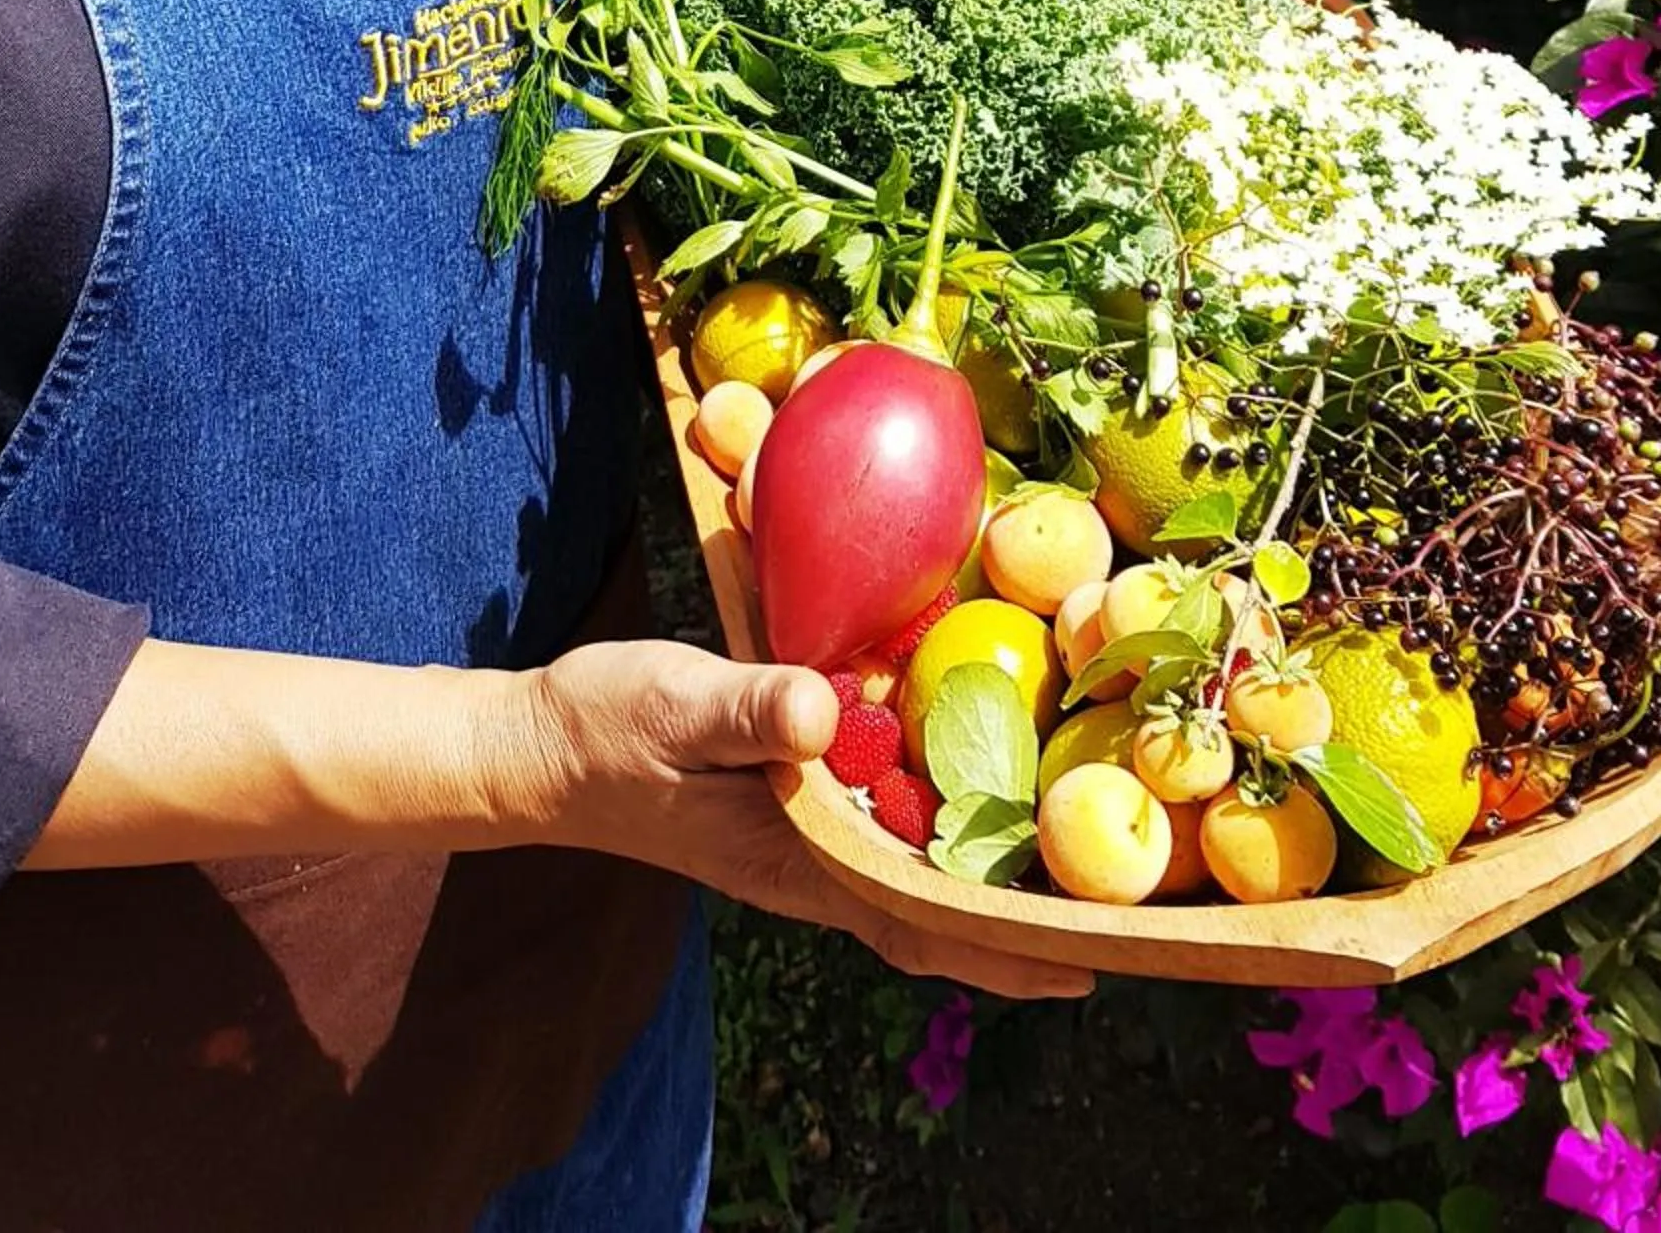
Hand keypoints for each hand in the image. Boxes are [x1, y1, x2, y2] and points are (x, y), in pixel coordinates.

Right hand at [513, 637, 1091, 1002]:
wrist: (545, 749)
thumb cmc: (609, 726)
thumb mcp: (677, 702)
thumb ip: (750, 708)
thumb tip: (821, 712)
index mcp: (794, 857)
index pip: (918, 920)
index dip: (1003, 946)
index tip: (1087, 960)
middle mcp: (809, 867)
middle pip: (933, 919)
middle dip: (1020, 930)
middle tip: (1115, 923)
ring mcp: (798, 848)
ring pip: (912, 886)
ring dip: (985, 888)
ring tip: (1066, 874)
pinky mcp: (787, 815)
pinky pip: (880, 847)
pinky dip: (935, 842)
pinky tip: (965, 808)